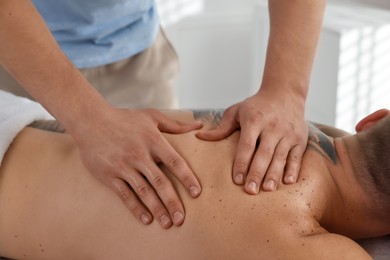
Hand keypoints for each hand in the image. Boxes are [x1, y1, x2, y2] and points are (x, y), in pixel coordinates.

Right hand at [74, 108, 202, 227]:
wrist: (91, 120)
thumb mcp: (152, 116)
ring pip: (143, 191)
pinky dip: (135, 208)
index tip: (196, 193)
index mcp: (153, 140)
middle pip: (160, 182)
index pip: (174, 161)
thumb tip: (200, 126)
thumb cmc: (125, 119)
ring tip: (167, 223)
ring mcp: (123, 166)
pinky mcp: (109, 175)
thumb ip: (176, 125)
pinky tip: (146, 219)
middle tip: (181, 219)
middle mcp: (139, 154)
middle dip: (172, 202)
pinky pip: (125, 194)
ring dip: (156, 209)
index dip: (186, 178)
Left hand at [196, 90, 307, 193]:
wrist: (285, 93)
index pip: (246, 145)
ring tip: (267, 190)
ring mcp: (288, 133)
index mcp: (254, 120)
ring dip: (274, 174)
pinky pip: (296, 156)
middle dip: (256, 173)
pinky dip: (293, 169)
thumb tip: (200, 137)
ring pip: (280, 156)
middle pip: (264, 153)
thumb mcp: (236, 111)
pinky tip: (288, 182)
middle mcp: (272, 127)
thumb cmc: (255, 106)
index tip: (236, 180)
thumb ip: (221, 127)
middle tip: (250, 191)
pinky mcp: (300, 138)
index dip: (241, 163)